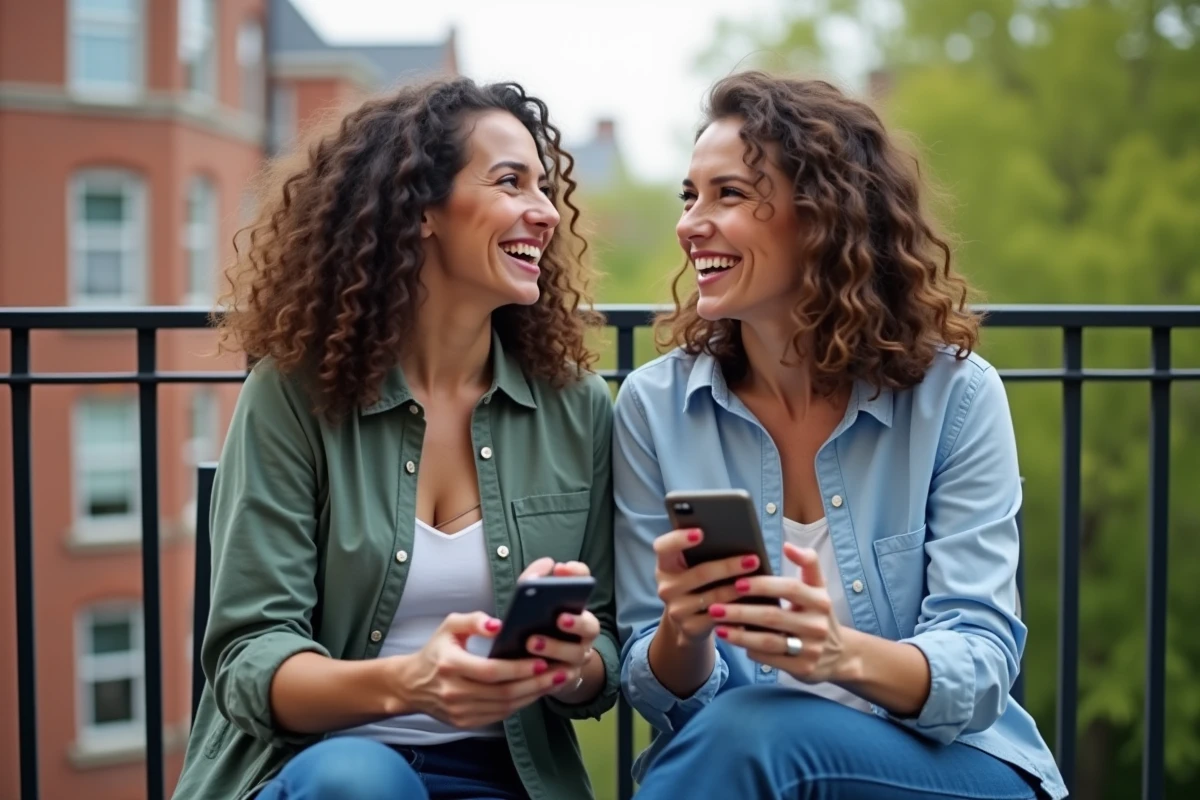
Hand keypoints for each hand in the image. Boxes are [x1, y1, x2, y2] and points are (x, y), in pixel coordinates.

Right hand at [396, 609, 571, 728]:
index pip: (490, 671)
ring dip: (533, 695)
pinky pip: (499, 715)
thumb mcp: (449, 626)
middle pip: (502, 692)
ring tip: (555, 682)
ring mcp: (459, 711)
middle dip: (535, 683)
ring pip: (504, 707)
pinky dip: (520, 705)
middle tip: (560, 672)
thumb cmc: (437, 650)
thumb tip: (499, 625)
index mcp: (450, 665)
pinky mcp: (464, 723)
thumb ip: (473, 620)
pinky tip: (536, 692)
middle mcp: (453, 692)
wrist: (412, 685)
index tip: (542, 661)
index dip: (518, 668)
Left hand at [518, 558, 600, 695]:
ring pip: (577, 653)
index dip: (577, 575)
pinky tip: (533, 667)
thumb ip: (533, 581)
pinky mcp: (569, 677)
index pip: (585, 583)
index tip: (561, 569)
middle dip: (577, 622)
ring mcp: (580, 654)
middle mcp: (584, 630)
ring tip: (532, 642)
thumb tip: (546, 563)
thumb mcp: (530, 602)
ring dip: (556, 647)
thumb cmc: (535, 626)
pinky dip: (549, 672)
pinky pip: (564, 676)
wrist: (539, 665)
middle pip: (591, 625)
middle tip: (559, 618)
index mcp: (576, 605)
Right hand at [653, 527, 764, 643]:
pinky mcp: (690, 627)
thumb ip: (702, 553)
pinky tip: (752, 603)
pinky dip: (736, 608)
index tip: (700, 532)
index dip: (679, 539)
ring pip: (713, 596)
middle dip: (729, 566)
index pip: (663, 547)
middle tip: (753, 559)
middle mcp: (666, 587)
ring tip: (758, 581)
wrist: (687, 622)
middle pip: (700, 573)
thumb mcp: (691, 568)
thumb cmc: (697, 583)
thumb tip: (735, 537)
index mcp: (665, 565)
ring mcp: (677, 609)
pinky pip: (718, 616)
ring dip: (738, 588)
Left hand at [709, 542, 849, 682]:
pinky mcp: (803, 668)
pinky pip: (770, 659)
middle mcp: (817, 624)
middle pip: (773, 616)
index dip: (764, 585)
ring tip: (718, 626)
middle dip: (740, 611)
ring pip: (768, 641)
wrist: (840, 654)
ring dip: (740, 634)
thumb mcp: (819, 587)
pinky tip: (734, 642)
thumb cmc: (818, 613)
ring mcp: (811, 648)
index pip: (790, 588)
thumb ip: (807, 563)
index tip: (738, 582)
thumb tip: (788, 546)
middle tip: (715, 606)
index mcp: (820, 599)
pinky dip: (750, 650)